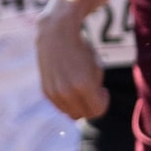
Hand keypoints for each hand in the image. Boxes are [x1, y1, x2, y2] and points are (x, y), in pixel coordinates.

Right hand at [36, 0, 108, 120]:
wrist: (57, 34)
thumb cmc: (82, 50)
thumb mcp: (97, 69)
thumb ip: (96, 91)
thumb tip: (91, 111)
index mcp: (84, 85)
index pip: (99, 111)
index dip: (104, 102)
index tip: (102, 89)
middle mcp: (67, 91)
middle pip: (86, 115)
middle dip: (92, 106)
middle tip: (93, 89)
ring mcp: (54, 93)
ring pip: (72, 114)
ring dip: (80, 105)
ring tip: (81, 87)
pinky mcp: (46, 92)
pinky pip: (61, 107)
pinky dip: (68, 101)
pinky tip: (70, 85)